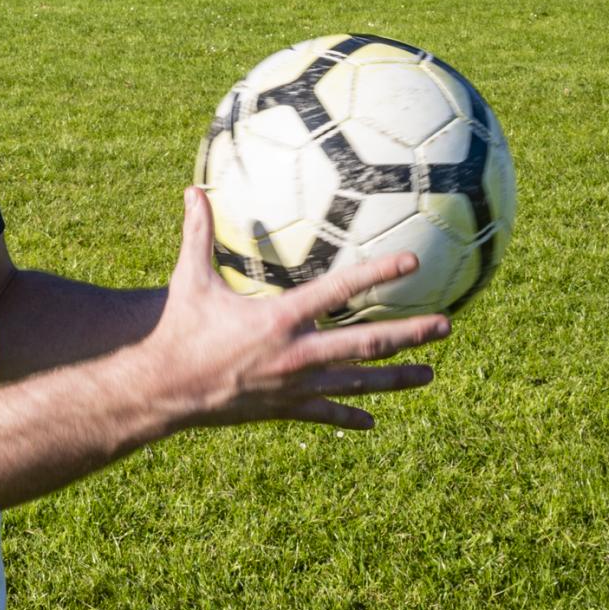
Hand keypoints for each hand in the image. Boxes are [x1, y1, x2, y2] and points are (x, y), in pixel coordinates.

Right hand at [129, 185, 447, 431]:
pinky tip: (373, 420)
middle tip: (445, 325)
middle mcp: (298, 354)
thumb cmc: (179, 330)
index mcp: (281, 318)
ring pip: (358, 383)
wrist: (163, 389)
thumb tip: (191, 189)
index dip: (378, 274)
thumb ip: (198, 233)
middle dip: (410, 334)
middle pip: (367, 344)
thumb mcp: (190, 278)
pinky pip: (326, 412)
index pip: (341, 292)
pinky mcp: (284, 409)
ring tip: (430, 374)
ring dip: (397, 378)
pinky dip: (351, 415)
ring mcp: (295, 386)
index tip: (412, 263)